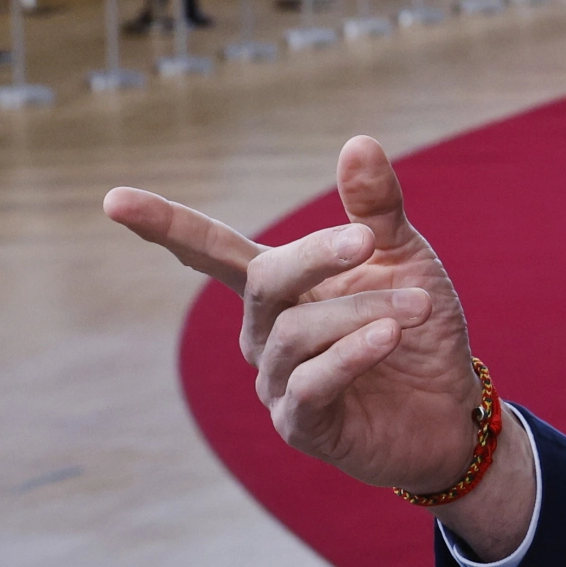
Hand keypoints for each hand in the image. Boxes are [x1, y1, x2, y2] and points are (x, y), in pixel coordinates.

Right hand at [103, 139, 533, 549]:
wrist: (453, 407)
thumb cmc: (415, 326)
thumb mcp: (402, 256)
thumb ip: (375, 208)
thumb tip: (359, 140)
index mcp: (277, 287)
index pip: (211, 250)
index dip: (166, 225)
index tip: (112, 200)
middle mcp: (264, 333)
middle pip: (265, 281)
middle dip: (315, 257)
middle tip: (368, 240)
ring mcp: (276, 382)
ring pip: (298, 332)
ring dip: (363, 312)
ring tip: (417, 307)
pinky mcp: (300, 425)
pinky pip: (311, 384)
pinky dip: (350, 355)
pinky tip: (388, 338)